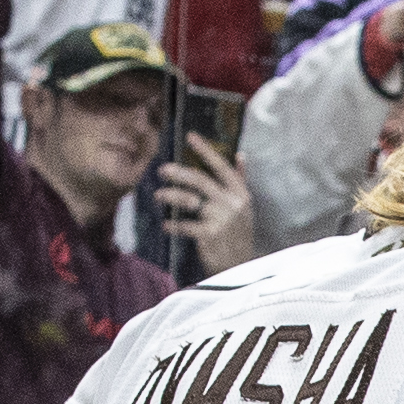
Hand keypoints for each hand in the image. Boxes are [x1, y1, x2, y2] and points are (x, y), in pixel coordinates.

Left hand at [158, 132, 255, 272]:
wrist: (241, 267)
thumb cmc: (239, 235)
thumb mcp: (244, 207)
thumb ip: (240, 181)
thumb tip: (240, 155)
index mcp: (240, 193)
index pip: (221, 166)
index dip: (205, 150)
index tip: (189, 136)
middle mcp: (232, 203)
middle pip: (200, 180)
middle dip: (179, 173)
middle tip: (162, 170)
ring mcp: (222, 218)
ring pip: (190, 200)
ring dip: (172, 196)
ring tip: (158, 196)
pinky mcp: (210, 234)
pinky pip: (186, 225)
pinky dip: (174, 226)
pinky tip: (166, 226)